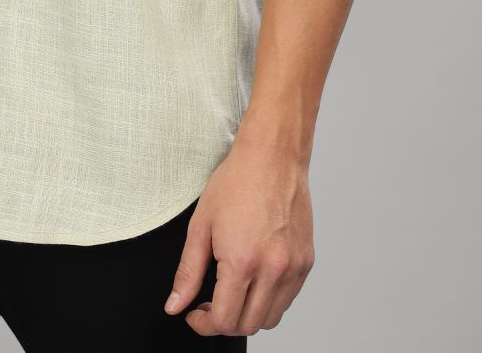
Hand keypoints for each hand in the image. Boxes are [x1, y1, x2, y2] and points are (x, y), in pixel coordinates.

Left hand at [162, 133, 314, 336]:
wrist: (272, 156)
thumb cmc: (236, 183)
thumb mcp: (201, 226)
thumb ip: (187, 272)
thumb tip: (175, 305)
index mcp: (242, 261)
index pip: (224, 320)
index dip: (204, 324)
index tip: (194, 314)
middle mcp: (272, 269)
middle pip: (248, 325)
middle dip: (224, 322)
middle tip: (209, 304)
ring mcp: (293, 267)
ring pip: (271, 318)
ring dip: (248, 314)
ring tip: (233, 291)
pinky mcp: (306, 261)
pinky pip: (287, 298)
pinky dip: (269, 300)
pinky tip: (254, 278)